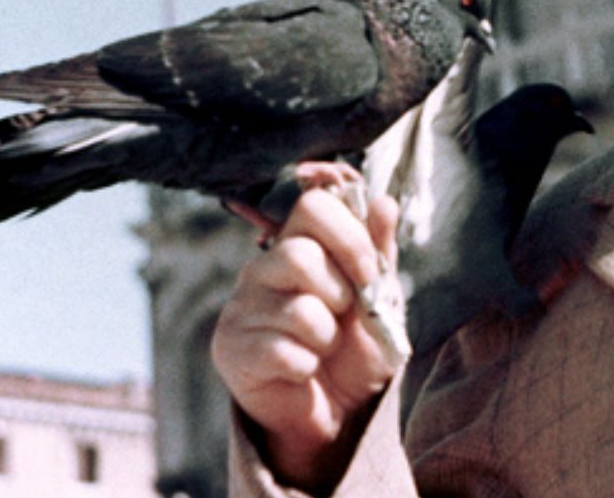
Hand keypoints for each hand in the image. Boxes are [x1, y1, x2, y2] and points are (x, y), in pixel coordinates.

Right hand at [212, 188, 401, 492]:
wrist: (334, 411)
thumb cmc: (354, 349)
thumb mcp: (380, 298)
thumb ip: (380, 251)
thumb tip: (384, 203)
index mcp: (297, 244)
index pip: (313, 205)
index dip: (349, 236)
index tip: (369, 272)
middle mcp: (262, 268)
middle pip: (299, 256)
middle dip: (340, 294)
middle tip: (342, 316)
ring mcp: (241, 307)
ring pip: (299, 310)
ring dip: (327, 337)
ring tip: (322, 347)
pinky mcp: (229, 348)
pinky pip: (283, 352)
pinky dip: (306, 366)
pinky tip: (302, 371)